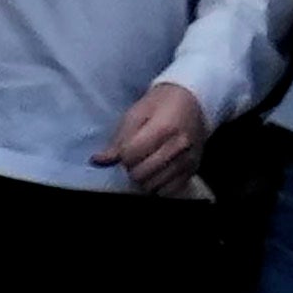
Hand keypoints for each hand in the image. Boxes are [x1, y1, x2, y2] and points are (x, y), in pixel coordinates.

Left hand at [99, 79, 210, 193]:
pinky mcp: (193, 170)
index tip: (123, 151)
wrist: (192, 102)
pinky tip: (154, 175)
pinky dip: (157, 186)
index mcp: (163, 128)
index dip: (121, 156)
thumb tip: (98, 160)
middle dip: (130, 169)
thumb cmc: (161, 104)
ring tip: (142, 166)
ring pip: (154, 184)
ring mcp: (188, 161)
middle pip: (141, 173)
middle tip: (131, 160)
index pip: (131, 155)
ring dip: (142, 179)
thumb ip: (119, 138)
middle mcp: (179, 147)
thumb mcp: (136, 113)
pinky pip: (170, 190)